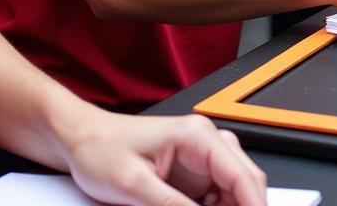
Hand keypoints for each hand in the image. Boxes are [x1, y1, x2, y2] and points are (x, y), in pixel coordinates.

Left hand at [67, 112, 266, 205]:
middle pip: (245, 182)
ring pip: (235, 192)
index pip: (241, 175)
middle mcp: (206, 143)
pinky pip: (218, 198)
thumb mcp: (133, 186)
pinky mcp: (193, 174)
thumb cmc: (101, 150)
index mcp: (197, 136)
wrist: (82, 141)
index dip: (254, 205)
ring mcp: (202, 158)